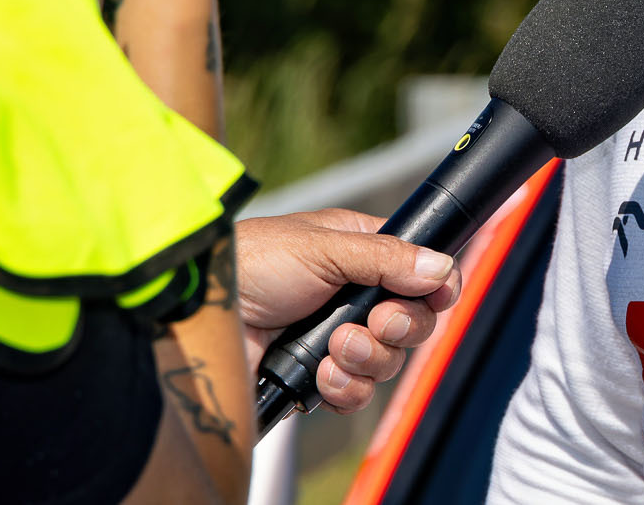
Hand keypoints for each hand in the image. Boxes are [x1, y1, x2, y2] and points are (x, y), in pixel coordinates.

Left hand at [236, 209, 461, 413]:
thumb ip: (387, 259)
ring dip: (366, 358)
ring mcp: (336, 339)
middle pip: (413, 324)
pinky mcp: (317, 376)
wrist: (202, 316)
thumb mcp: (324, 248)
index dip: (435, 288)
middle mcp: (355, 298)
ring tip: (333, 347)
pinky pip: (356, 393)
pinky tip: (320, 374)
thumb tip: (441, 268)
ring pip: (387, 363)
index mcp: (363, 254)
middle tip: (372, 322)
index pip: (423, 274)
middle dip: (397, 328)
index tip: (433, 296)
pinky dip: (344, 387)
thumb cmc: (253, 263)